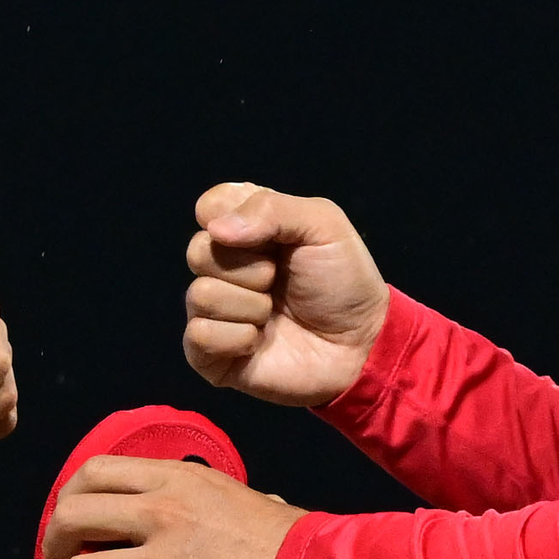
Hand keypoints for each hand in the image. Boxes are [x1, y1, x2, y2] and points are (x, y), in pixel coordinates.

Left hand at [42, 457, 302, 558]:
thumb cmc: (288, 540)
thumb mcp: (240, 494)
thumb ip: (205, 495)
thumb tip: (206, 502)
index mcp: (174, 480)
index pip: (95, 473)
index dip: (69, 499)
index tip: (70, 524)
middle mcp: (158, 513)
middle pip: (71, 518)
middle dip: (51, 548)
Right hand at [183, 183, 387, 408]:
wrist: (360, 344)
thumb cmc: (343, 281)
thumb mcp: (323, 225)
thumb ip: (271, 209)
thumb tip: (216, 229)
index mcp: (246, 227)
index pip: (209, 206)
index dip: (236, 219)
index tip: (272, 237)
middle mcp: (223, 265)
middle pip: (198, 251)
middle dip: (249, 267)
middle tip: (278, 279)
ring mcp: (215, 310)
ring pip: (200, 294)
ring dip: (250, 306)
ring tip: (274, 313)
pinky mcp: (210, 352)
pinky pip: (199, 335)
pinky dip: (238, 338)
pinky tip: (260, 342)